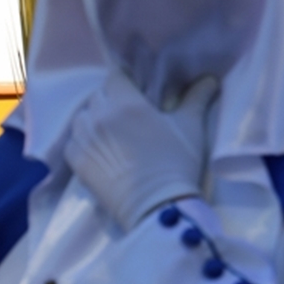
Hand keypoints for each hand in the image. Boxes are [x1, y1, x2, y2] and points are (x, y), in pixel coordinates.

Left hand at [65, 71, 218, 231]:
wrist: (157, 206)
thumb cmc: (177, 162)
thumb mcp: (191, 127)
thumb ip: (197, 98)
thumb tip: (210, 78)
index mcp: (127, 103)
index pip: (115, 77)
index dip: (126, 81)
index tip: (137, 91)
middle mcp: (100, 116)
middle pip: (98, 96)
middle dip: (111, 100)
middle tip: (128, 114)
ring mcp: (84, 139)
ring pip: (82, 117)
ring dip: (94, 119)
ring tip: (111, 132)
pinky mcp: (76, 161)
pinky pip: (73, 140)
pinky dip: (84, 141)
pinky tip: (100, 149)